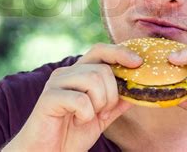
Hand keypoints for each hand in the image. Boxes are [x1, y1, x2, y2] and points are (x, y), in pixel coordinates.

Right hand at [2, 43, 141, 151]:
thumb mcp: (101, 116)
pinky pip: (81, 100)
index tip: (138, 62)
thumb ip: (117, 102)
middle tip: (104, 112)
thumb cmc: (71, 134)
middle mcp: (66, 73)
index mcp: (79, 73)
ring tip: (90, 116)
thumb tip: (137, 89)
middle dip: (111, 94)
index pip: (100, 51)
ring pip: (93, 80)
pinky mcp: (49, 98)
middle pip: (102, 69)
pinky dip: (86, 114)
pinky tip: (78, 121)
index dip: (120, 52)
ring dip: (99, 104)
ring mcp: (56, 83)